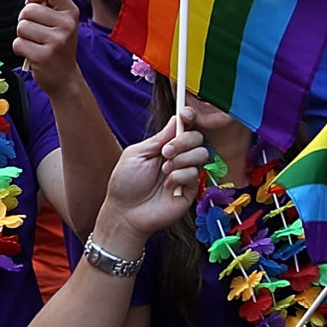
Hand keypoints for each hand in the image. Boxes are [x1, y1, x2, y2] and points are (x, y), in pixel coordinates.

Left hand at [12, 0, 80, 89]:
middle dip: (24, 19)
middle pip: (29, 9)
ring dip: (22, 36)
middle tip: (35, 30)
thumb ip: (49, 6)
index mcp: (71, 12)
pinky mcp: (44, 56)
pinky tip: (32, 54)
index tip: (33, 3)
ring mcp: (57, 41)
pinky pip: (18, 43)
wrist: (65, 77)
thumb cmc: (57, 46)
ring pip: (21, 26)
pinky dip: (20, 49)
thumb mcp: (62, 23)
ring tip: (35, 43)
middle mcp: (67, 24)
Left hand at [95, 111, 209, 250]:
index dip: (189, 117)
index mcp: (166, 146)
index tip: (185, 114)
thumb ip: (158, 138)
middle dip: (183, 141)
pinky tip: (168, 185)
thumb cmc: (126, 183)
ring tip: (164, 170)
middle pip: (198, 138)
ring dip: (182, 159)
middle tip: (165, 152)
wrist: (125, 212)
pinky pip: (195, 174)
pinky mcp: (191, 190)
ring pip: (201, 154)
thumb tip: (177, 120)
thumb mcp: (137, 154)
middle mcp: (179, 157)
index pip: (185, 127)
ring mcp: (186, 173)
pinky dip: (180, 176)